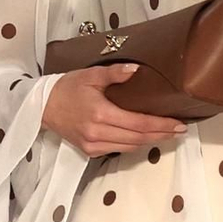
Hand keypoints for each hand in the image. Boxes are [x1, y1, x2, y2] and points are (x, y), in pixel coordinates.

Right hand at [43, 63, 187, 157]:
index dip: (161, 125)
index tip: (179, 124)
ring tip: (167, 134)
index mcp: (100, 114)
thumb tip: (137, 70)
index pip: (139, 123)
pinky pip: (119, 150)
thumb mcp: (90, 75)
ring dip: (151, 141)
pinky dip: (134, 144)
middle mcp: (98, 133)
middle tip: (180, 130)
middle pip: (139, 138)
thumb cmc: (67, 88)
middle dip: (162, 134)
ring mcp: (93, 145)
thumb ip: (114, 73)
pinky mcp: (90, 151)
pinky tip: (145, 137)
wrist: (42, 107)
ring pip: (131, 147)